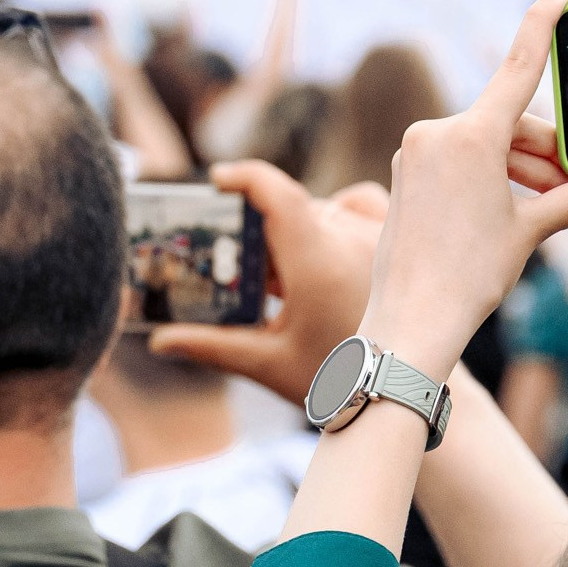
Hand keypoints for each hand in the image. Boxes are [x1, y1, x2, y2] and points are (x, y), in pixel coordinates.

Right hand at [148, 161, 382, 402]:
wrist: (407, 389)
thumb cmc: (342, 383)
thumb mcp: (269, 363)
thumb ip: (212, 346)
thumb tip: (160, 342)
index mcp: (316, 262)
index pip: (277, 195)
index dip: (244, 178)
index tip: (218, 181)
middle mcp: (352, 238)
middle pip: (292, 209)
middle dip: (263, 232)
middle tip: (249, 273)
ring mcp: (381, 236)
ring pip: (324, 207)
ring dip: (300, 228)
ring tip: (289, 275)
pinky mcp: (401, 240)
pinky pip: (362, 203)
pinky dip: (340, 212)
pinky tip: (329, 245)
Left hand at [362, 0, 567, 374]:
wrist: (410, 322)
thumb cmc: (468, 278)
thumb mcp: (530, 232)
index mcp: (471, 136)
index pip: (520, 63)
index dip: (544, 20)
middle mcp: (437, 132)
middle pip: (512, 126)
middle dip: (548, 156)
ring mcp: (416, 151)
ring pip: (488, 147)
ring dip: (523, 173)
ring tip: (551, 212)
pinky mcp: (406, 171)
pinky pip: (461, 161)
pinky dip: (492, 179)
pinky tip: (512, 212)